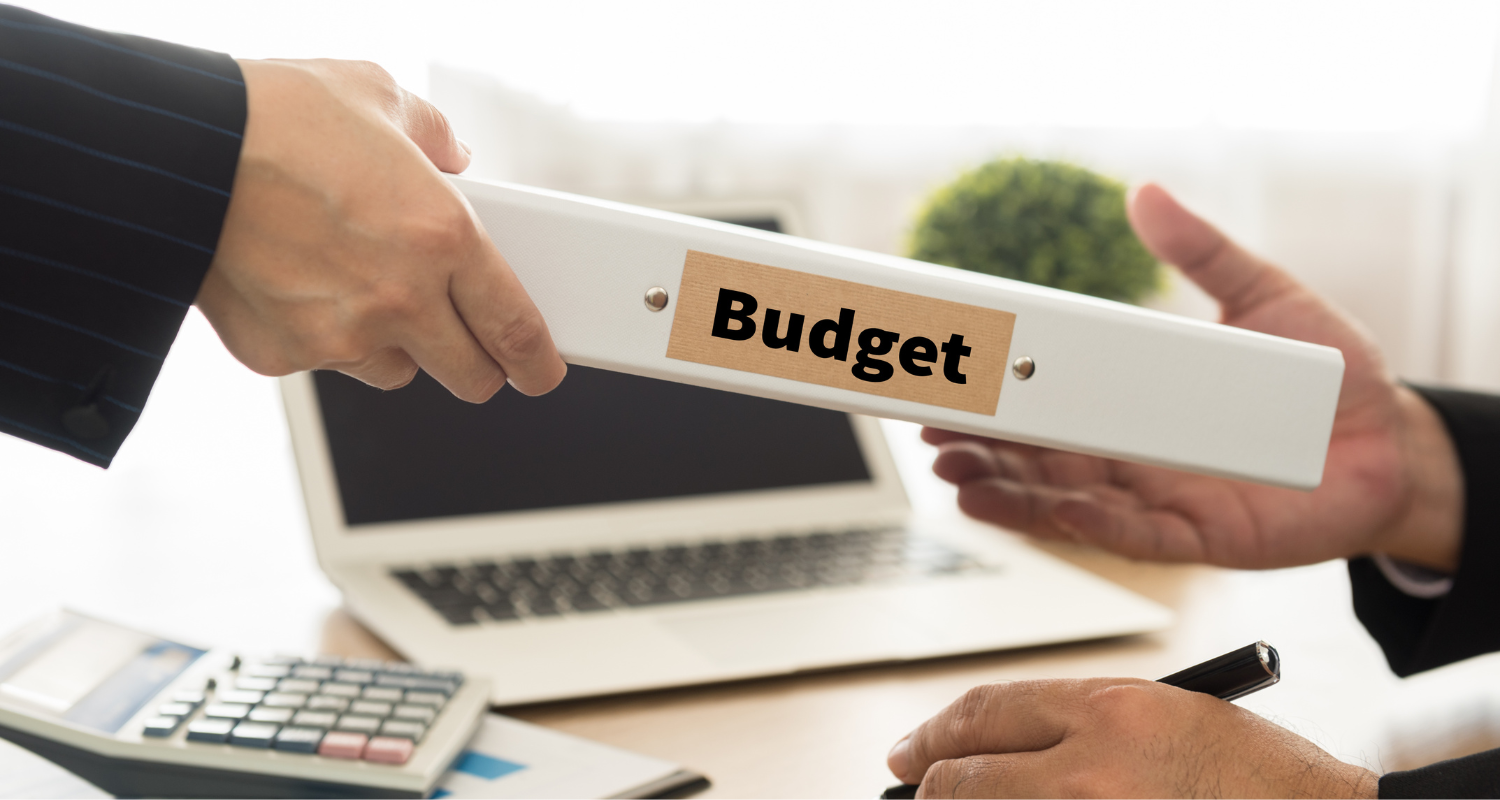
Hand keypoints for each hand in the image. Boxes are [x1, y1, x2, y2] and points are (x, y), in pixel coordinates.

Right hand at [196, 59, 565, 400]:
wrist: (170, 151)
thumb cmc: (271, 119)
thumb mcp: (376, 95)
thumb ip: (433, 135)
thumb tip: (453, 158)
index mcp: (442, 237)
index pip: (515, 327)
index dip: (537, 361)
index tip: (541, 371)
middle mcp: (399, 298)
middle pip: (470, 377)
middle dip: (477, 364)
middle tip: (466, 338)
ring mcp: (339, 335)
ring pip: (397, 373)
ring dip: (397, 346)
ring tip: (364, 286)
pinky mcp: (282, 355)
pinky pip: (327, 363)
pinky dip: (325, 336)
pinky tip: (302, 283)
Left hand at [887, 679, 1377, 798]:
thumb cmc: (1259, 774)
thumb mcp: (1167, 714)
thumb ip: (1081, 724)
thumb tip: (1001, 747)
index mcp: (1109, 709)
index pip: (986, 712)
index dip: (935, 733)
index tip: (910, 749)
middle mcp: (1090, 769)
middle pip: (964, 777)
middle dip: (931, 786)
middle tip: (917, 790)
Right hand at [926, 184, 1461, 570]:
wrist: (1393, 441)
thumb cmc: (1324, 371)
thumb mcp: (1263, 294)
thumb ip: (1203, 250)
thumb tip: (1145, 193)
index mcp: (1130, 400)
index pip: (1046, 400)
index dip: (994, 396)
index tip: (948, 381)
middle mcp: (1128, 454)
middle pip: (1034, 455)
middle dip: (978, 446)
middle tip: (930, 430)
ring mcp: (1153, 499)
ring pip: (1059, 501)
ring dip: (1003, 491)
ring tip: (954, 475)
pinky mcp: (1190, 539)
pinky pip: (1119, 535)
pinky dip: (1069, 524)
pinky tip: (1027, 509)